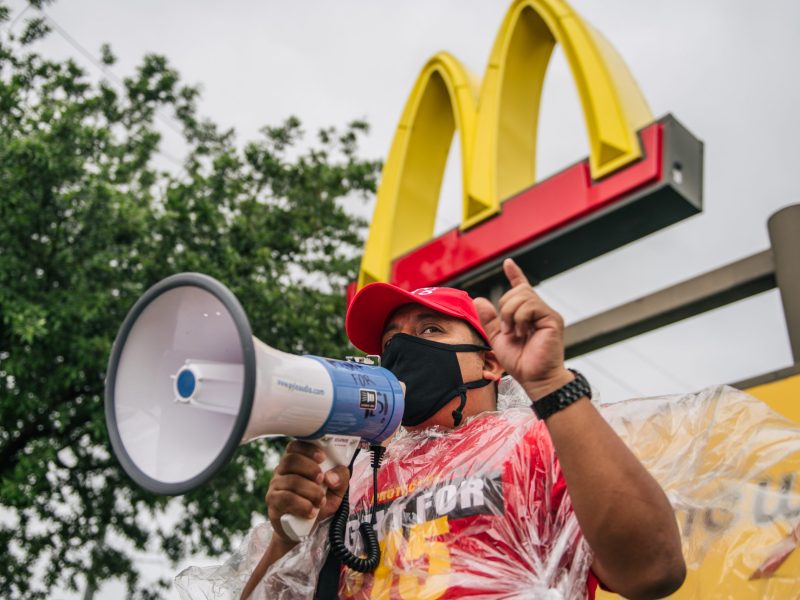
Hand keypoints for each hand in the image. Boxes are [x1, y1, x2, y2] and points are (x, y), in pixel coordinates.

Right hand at [265, 441, 349, 544]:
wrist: (306, 530)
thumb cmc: (320, 503)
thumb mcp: (337, 489)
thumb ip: (340, 478)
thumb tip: (331, 477)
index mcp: (296, 463)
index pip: (295, 447)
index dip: (307, 449)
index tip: (322, 458)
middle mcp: (282, 471)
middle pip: (291, 461)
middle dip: (310, 469)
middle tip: (322, 480)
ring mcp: (275, 486)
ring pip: (291, 481)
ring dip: (311, 491)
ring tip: (321, 501)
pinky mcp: (273, 503)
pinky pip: (286, 498)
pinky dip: (303, 505)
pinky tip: (312, 511)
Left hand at [473, 258, 572, 399]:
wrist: (533, 378)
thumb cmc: (520, 362)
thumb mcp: (497, 338)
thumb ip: (489, 320)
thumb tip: (479, 300)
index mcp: (526, 314)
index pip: (521, 288)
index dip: (515, 274)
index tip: (508, 263)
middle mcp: (538, 310)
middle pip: (517, 291)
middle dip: (504, 308)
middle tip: (508, 330)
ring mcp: (547, 313)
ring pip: (522, 296)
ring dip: (510, 314)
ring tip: (515, 332)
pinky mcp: (552, 318)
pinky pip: (530, 305)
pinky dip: (520, 318)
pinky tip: (523, 332)